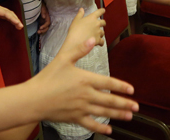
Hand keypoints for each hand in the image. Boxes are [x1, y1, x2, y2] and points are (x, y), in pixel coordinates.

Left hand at [0, 4, 22, 29]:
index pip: (6, 13)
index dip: (13, 18)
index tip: (18, 24)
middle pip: (9, 13)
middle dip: (16, 19)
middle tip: (21, 26)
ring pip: (8, 14)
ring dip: (14, 19)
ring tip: (19, 26)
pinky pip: (5, 16)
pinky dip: (10, 19)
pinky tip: (13, 23)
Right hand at [32, 8, 137, 134]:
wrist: (33, 99)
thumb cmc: (47, 78)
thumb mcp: (63, 58)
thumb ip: (80, 49)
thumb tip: (93, 38)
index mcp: (85, 79)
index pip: (108, 82)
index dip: (121, 86)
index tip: (132, 90)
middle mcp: (86, 95)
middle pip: (110, 100)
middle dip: (125, 104)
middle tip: (136, 107)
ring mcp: (81, 108)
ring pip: (103, 112)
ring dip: (118, 114)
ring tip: (129, 116)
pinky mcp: (74, 118)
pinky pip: (90, 124)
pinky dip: (101, 127)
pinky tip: (109, 130)